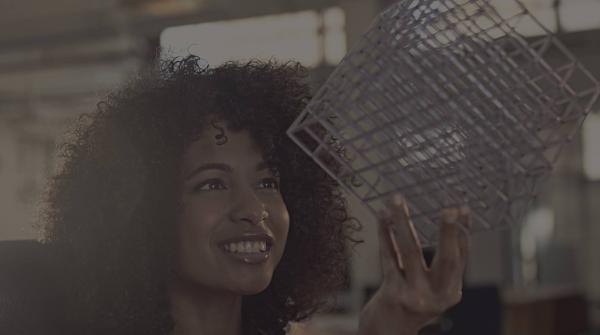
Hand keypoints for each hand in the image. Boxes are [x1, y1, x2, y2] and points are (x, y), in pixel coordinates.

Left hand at [357, 194, 470, 334]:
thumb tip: (450, 223)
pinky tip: (382, 217)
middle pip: (446, 259)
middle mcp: (437, 296)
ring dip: (403, 222)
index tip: (463, 209)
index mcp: (451, 292)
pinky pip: (389, 257)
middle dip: (448, 233)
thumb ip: (440, 265)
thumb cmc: (411, 301)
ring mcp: (414, 295)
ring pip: (410, 252)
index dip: (462, 233)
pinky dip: (385, 234)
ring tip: (396, 200)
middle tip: (448, 209)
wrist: (387, 331)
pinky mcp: (393, 293)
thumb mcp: (432, 288)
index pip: (461, 257)